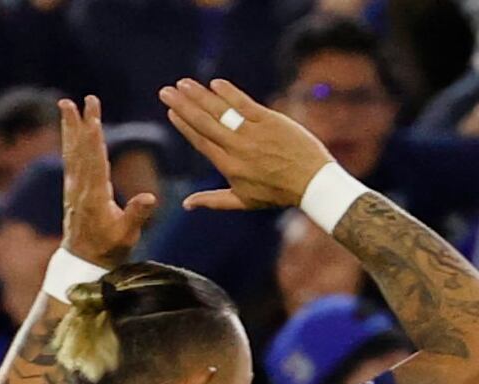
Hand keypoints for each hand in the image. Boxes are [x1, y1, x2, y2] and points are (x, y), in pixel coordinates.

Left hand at [59, 95, 157, 262]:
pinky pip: (70, 158)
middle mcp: (81, 187)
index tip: (93, 118)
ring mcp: (74, 187)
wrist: (83, 261)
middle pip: (82, 149)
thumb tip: (150, 197)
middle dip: (82, 124)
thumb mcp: (127, 236)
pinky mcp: (72, 188)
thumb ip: (136, 215)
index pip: (95, 161)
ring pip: (72, 150)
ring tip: (65, 104)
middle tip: (81, 100)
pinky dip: (69, 140)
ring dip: (70, 126)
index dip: (94, 139)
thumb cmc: (109, 249)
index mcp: (95, 196)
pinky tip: (68, 130)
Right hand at [164, 78, 334, 212]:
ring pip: (220, 111)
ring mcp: (253, 134)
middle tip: (166, 91)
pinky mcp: (270, 121)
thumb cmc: (277, 193)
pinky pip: (244, 103)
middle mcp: (237, 149)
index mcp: (229, 167)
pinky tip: (215, 83)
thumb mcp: (243, 201)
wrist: (312, 183)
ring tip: (184, 83)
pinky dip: (228, 93)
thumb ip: (213, 200)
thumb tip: (186, 204)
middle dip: (183, 105)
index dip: (184, 124)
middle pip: (203, 123)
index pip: (200, 141)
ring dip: (199, 95)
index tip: (171, 111)